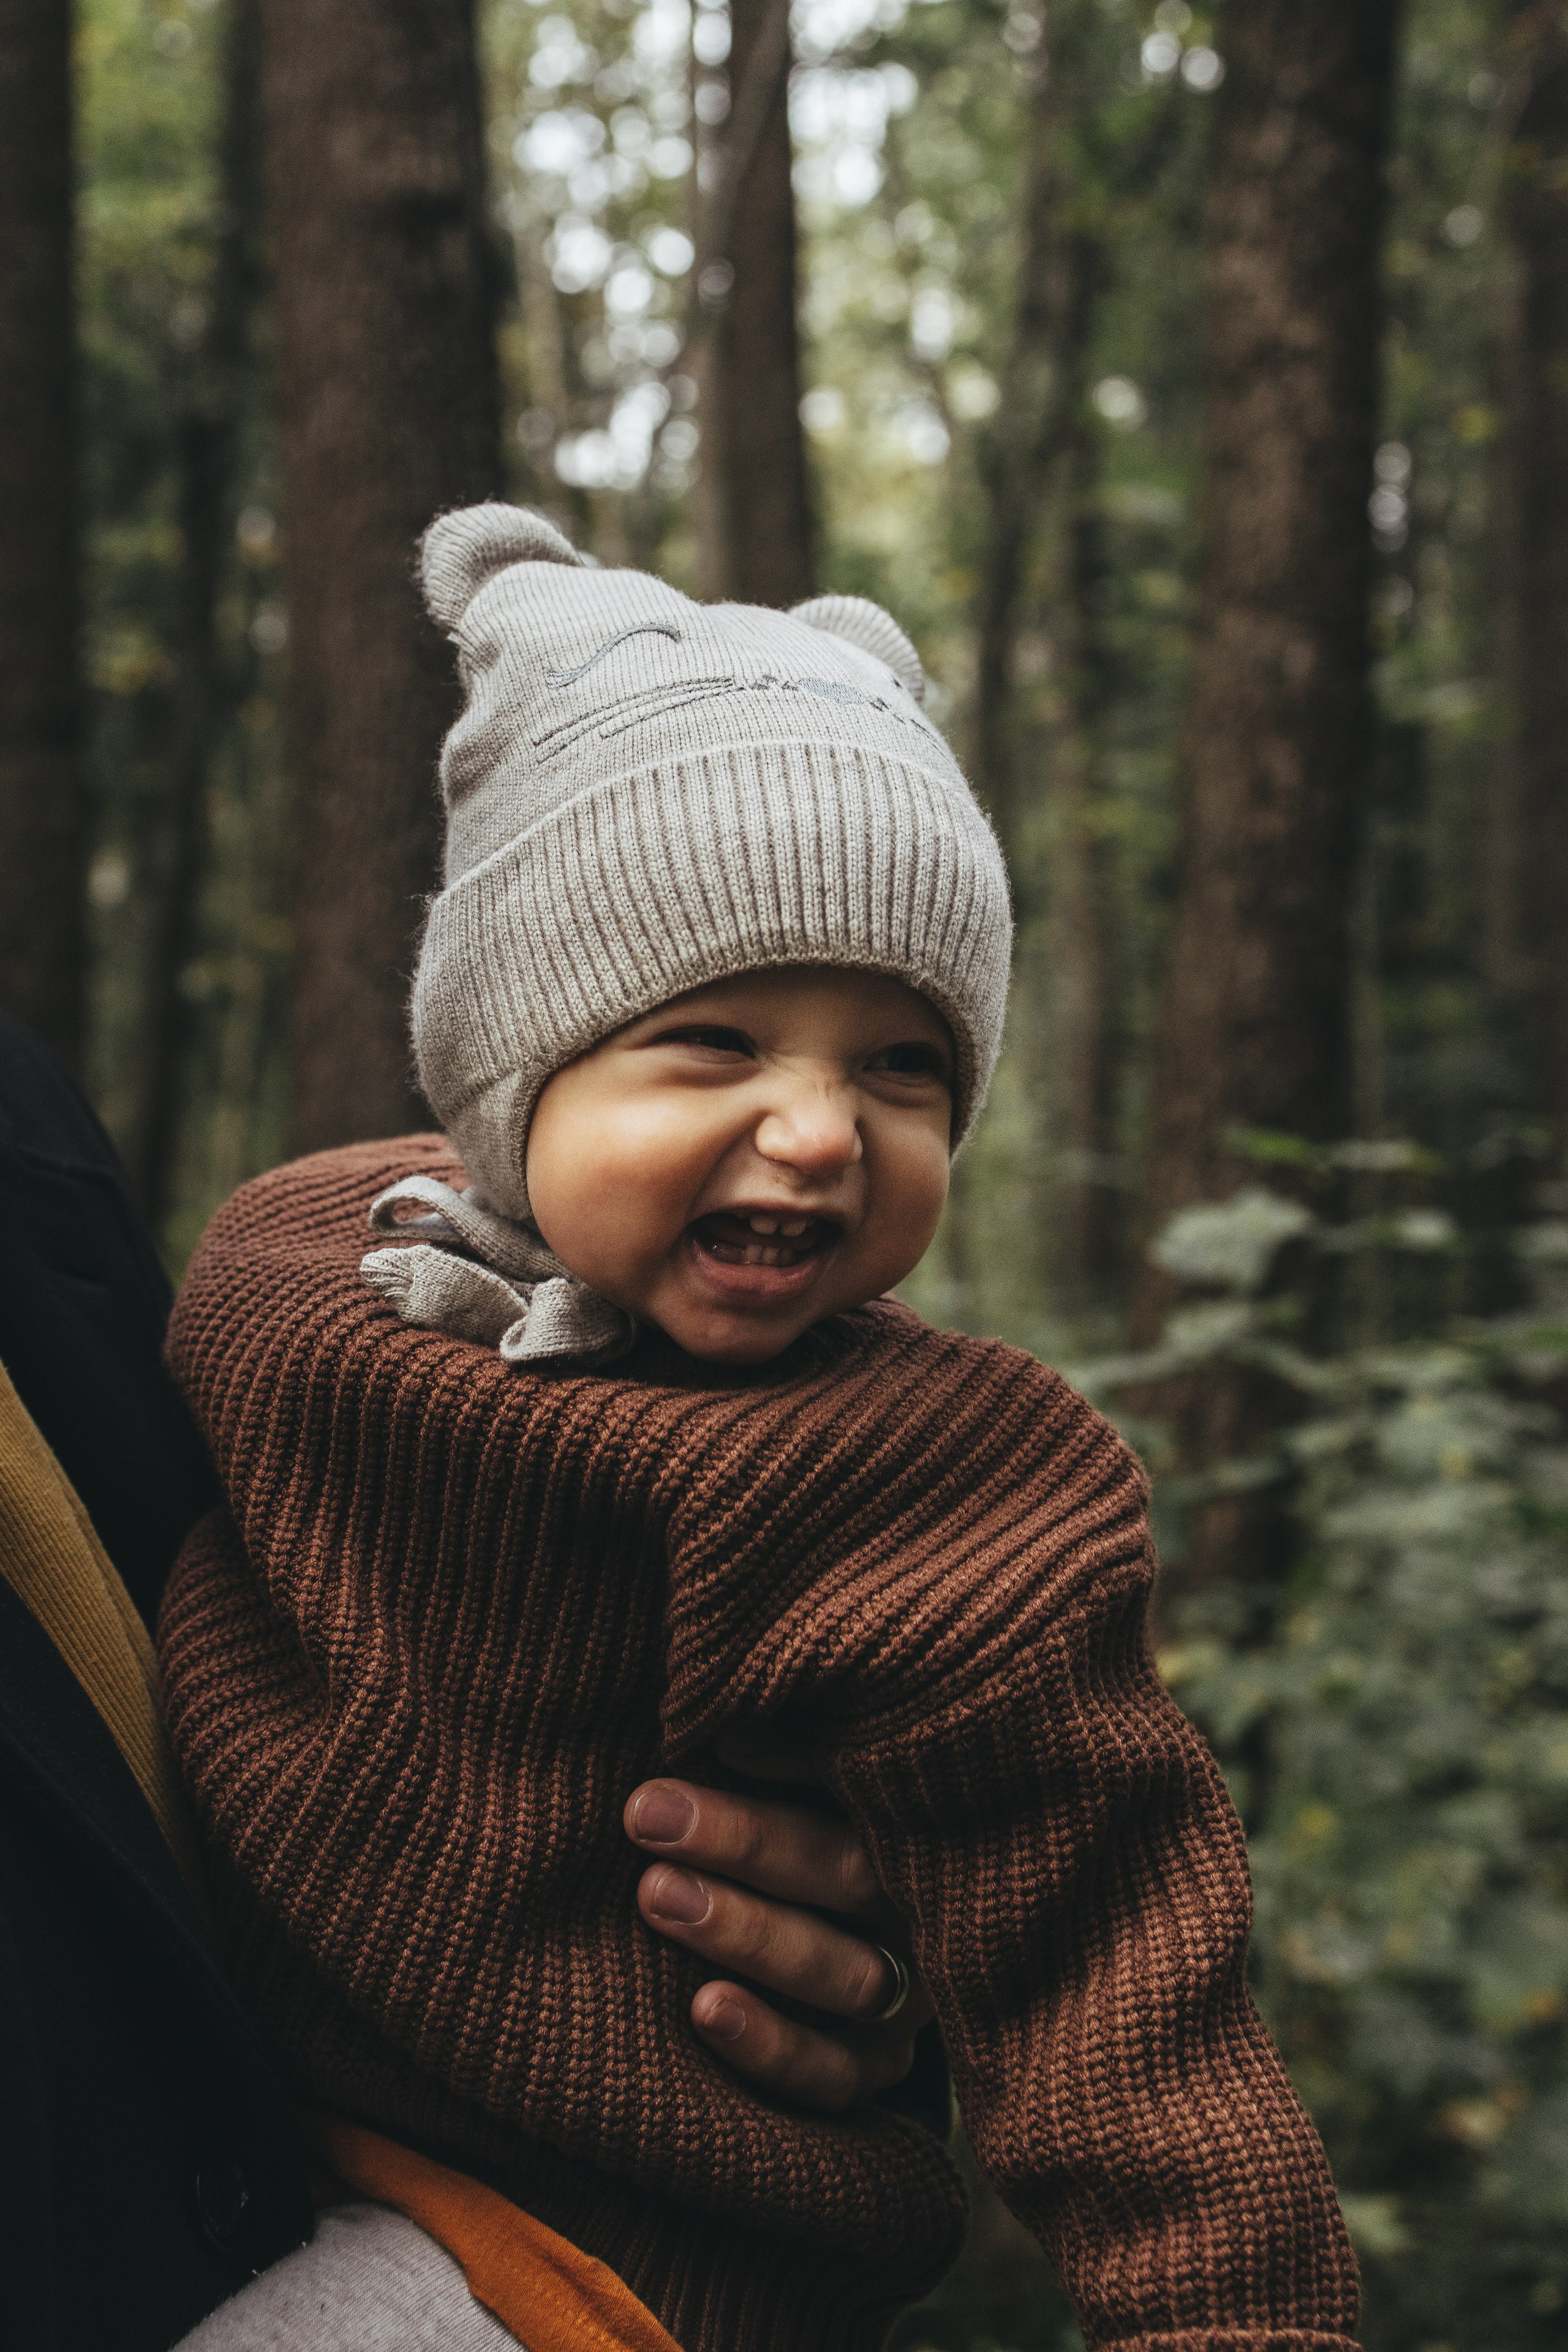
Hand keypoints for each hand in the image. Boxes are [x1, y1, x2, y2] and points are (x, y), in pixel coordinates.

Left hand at [623, 1730, 933, 2111]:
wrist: (856, 1939)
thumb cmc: (814, 1830)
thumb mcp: (817, 1786)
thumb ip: (789, 1754)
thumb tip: (725, 1727)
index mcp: (918, 1828)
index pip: (871, 1790)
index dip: (796, 1760)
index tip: (714, 1740)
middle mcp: (926, 1912)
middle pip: (854, 1877)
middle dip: (747, 1844)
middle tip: (648, 1816)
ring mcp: (912, 1997)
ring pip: (849, 1975)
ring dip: (750, 1935)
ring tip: (657, 1896)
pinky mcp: (881, 2065)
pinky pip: (834, 2075)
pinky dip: (771, 2047)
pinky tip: (703, 2009)